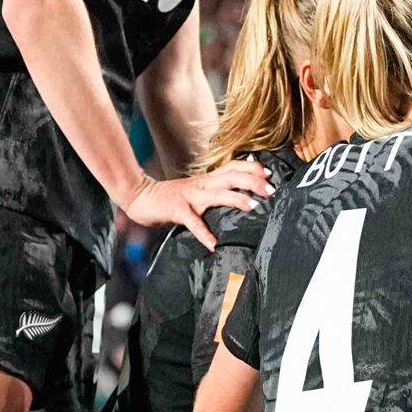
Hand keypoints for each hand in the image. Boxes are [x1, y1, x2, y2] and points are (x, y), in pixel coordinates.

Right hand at [124, 159, 275, 249]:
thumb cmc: (171, 195)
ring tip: (254, 207)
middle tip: (270, 191)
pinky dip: (204, 234)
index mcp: (208, 179)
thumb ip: (216, 187)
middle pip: (232, 177)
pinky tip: (214, 244)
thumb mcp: (197, 188)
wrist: (140, 195)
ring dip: (237, 199)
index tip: (270, 174)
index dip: (252, 168)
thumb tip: (238, 189)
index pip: (234, 166)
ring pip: (218, 194)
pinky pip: (194, 222)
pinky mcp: (178, 210)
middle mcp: (203, 184)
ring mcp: (190, 197)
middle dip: (253, 182)